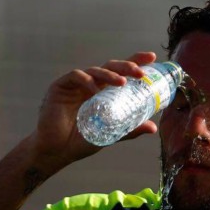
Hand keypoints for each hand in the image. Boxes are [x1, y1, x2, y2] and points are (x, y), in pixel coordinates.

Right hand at [31, 51, 157, 174]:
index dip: (136, 62)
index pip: (121, 72)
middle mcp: (91, 84)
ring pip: (95, 70)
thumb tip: (153, 127)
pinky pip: (76, 76)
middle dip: (127, 66)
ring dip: (110, 74)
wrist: (57, 151)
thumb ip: (129, 129)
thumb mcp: (110, 134)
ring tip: (122, 83)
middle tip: (140, 72)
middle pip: (111, 67)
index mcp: (103, 92)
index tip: (152, 57)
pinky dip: (87, 80)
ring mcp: (76, 84)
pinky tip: (95, 90)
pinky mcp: (61, 86)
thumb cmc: (81, 141)